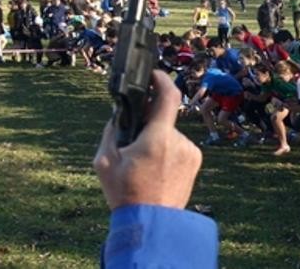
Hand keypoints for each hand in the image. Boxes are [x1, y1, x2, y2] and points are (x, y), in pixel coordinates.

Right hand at [94, 71, 202, 210]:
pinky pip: (178, 147)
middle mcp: (179, 142)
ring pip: (170, 134)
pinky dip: (167, 152)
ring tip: (143, 165)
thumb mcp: (103, 161)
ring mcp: (191, 153)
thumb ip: (111, 131)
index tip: (152, 75)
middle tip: (132, 142)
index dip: (161, 79)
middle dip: (147, 124)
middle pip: (162, 119)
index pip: (168, 95)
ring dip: (157, 140)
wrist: (152, 225)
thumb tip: (118, 114)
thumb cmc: (126, 195)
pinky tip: (155, 171)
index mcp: (157, 138)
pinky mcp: (195, 163)